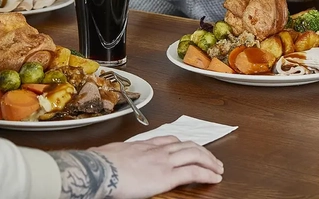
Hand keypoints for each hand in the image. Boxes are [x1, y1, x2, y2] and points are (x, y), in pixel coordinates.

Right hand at [52, 136, 222, 198]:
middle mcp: (157, 149)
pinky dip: (207, 173)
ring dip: (210, 161)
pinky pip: (193, 172)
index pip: (170, 140)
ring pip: (194, 154)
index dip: (183, 144)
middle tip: (212, 159)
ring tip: (218, 168)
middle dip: (202, 151)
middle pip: (186, 145)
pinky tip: (214, 178)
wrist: (100, 168)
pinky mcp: (167, 175)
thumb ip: (116, 156)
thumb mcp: (109, 154)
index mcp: (144, 145)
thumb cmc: (100, 163)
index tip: (190, 148)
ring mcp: (163, 161)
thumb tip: (106, 158)